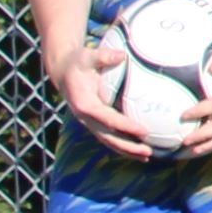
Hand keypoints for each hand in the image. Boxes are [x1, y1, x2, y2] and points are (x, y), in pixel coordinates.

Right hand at [49, 29, 167, 163]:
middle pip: (107, 136)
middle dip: (127, 146)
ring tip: (147, 156)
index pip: (107, 118)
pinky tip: (138, 149)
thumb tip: (120, 55)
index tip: (143, 131)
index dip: (125, 126)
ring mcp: (89, 121)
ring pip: (108, 140)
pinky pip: (108, 136)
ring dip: (126, 150)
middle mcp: (85, 117)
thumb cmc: (79, 62)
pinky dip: (122, 144)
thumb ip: (103, 56)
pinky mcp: (93, 122)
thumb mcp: (88, 56)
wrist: (63, 71)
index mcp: (84, 103)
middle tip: (148, 152)